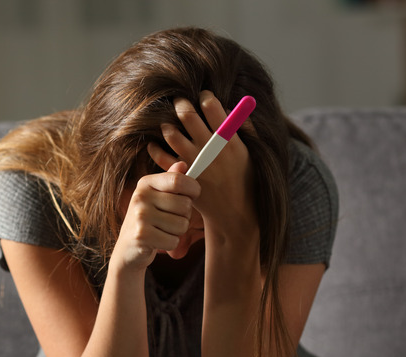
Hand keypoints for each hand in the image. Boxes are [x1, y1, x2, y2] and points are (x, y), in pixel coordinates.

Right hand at [110, 161, 200, 271]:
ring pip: (182, 225)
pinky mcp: (142, 236)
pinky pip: (174, 240)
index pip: (178, 180)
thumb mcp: (156, 197)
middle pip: (185, 205)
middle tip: (170, 219)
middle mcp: (141, 197)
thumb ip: (170, 180)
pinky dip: (170, 244)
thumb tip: (183, 163)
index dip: (193, 188)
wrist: (128, 249)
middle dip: (184, 216)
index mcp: (145, 183)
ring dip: (177, 232)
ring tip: (162, 230)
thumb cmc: (148, 220)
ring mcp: (140, 216)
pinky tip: (158, 241)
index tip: (194, 194)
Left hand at [149, 91, 256, 237]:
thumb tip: (235, 107)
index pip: (212, 106)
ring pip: (171, 133)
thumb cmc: (245, 179)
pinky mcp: (183, 175)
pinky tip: (155, 143)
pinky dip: (155, 148)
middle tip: (178, 101)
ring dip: (167, 124)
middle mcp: (209, 148)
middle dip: (181, 103)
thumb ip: (245, 129)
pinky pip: (161, 157)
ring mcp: (194, 162)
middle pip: (188, 115)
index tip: (202, 95)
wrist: (235, 211)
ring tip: (168, 123)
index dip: (204, 96)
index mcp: (228, 139)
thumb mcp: (251, 154)